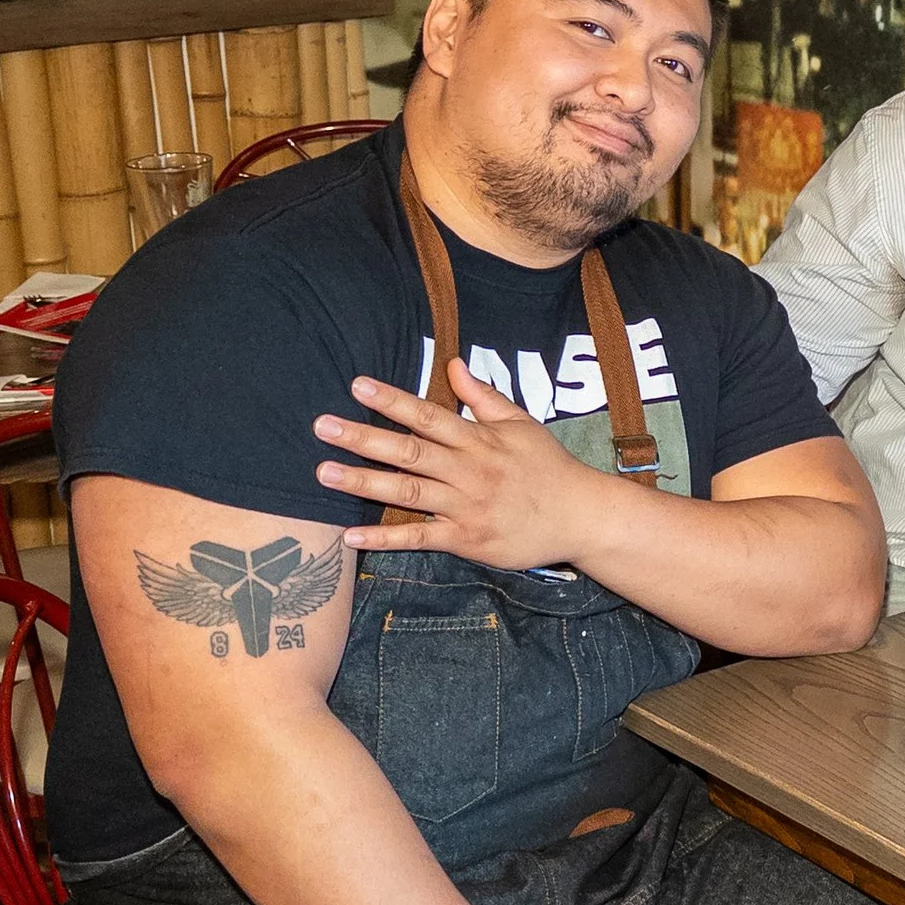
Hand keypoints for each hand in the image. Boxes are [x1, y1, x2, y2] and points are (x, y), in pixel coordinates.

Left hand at [315, 360, 601, 564]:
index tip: (358, 386)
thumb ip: (483, 396)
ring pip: (409, 493)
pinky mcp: (467, 540)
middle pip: (410, 452)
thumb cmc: (549, 467)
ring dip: (365, 483)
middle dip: (364, 438)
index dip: (393, 401)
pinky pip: (421, 539)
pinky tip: (351, 536)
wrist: (581, 516)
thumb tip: (453, 364)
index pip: (429, 416)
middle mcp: (469, 471)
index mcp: (480, 440)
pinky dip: (386, 538)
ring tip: (325, 473)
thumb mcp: (521, 424)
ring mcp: (466, 507)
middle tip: (323, 426)